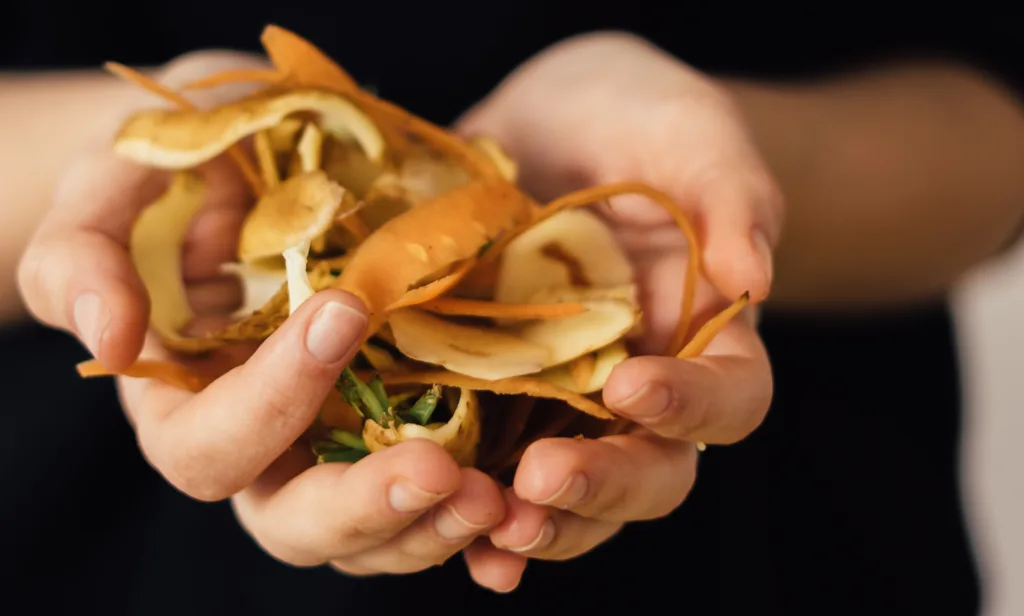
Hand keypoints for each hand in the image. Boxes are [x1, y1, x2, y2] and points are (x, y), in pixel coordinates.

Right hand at [17, 52, 505, 581]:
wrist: (250, 161)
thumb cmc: (171, 172)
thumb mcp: (107, 190)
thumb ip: (81, 259)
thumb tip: (109, 340)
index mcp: (182, 404)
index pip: (210, 446)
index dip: (270, 401)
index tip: (340, 312)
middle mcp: (261, 441)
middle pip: (297, 521)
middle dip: (366, 507)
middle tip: (440, 472)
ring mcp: (338, 437)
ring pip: (374, 527)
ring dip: (434, 523)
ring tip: (494, 497)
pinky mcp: (403, 416)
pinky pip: (437, 486)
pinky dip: (475, 502)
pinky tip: (520, 492)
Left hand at [455, 32, 777, 589]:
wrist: (560, 120)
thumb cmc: (643, 119)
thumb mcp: (692, 134)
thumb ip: (732, 195)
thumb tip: (752, 277)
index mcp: (709, 337)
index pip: (730, 398)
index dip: (690, 405)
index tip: (631, 383)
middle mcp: (642, 386)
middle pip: (649, 471)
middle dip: (600, 486)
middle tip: (539, 481)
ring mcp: (564, 397)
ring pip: (568, 492)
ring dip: (533, 521)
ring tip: (485, 526)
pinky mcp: (493, 389)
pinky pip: (487, 459)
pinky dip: (466, 499)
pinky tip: (431, 511)